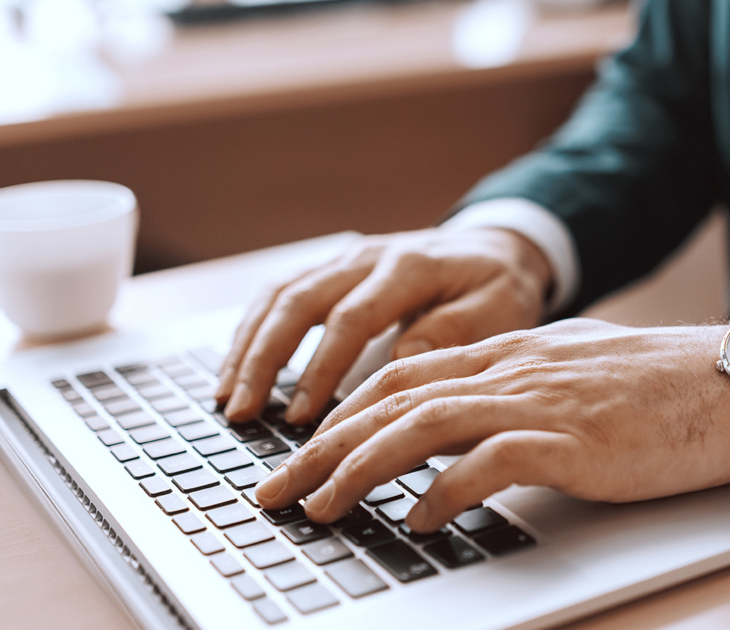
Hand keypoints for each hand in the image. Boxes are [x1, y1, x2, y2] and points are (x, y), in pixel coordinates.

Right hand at [215, 227, 551, 423]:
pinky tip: (238, 369)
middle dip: (263, 360)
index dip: (321, 367)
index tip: (302, 416)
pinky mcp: (334, 269)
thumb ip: (453, 333)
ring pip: (280, 294)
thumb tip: (401, 362)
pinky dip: (254, 331)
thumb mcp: (500, 309)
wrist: (500, 247)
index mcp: (410, 266)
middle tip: (241, 412)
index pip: (351, 317)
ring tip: (227, 398)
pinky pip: (281, 293)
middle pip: (298, 300)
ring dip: (248, 346)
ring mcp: (346, 259)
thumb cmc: (501, 287)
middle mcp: (368, 255)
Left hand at [255, 318, 729, 531]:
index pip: (398, 376)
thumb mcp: (571, 378)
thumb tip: (468, 436)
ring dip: (358, 469)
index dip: (338, 415)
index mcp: (506, 353)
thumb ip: (516, 395)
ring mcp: (538, 400)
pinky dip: (442, 492)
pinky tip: (418, 521)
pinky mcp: (570, 441)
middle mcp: (509, 369)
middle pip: (388, 400)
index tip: (297, 453)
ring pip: (419, 425)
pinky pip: (487, 463)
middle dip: (319, 447)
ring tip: (319, 508)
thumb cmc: (661, 389)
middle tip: (273, 491)